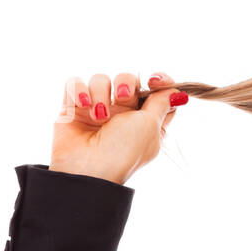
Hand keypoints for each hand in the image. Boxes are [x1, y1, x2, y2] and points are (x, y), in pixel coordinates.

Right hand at [51, 72, 187, 184]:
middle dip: (126, 84)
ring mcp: (97, 110)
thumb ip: (162, 103)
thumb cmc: (123, 151)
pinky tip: (83, 106)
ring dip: (100, 93)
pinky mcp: (72, 108)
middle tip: (123, 97)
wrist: (87, 170)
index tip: (155, 80)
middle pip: (129, 80)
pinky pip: (75, 83)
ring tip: (99, 116)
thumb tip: (179, 93)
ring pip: (101, 79)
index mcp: (146, 121)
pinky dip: (79, 91)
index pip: (157, 92)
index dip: (160, 81)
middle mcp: (123, 115)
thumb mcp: (152, 126)